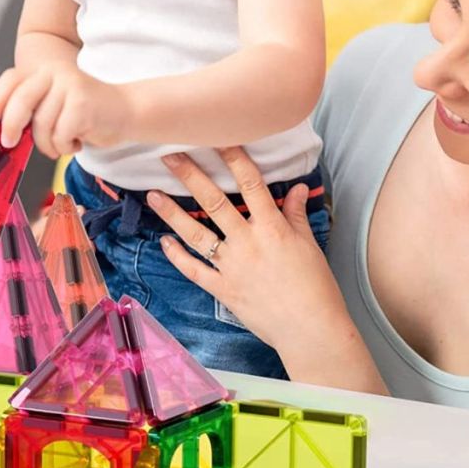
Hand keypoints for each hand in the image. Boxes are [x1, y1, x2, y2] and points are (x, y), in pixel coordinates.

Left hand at [0, 65, 131, 156]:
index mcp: (44, 70)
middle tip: (10, 143)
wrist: (127, 110)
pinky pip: (59, 136)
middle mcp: (55, 73)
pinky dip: (65, 147)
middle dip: (11, 127)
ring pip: (41, 126)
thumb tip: (3, 131)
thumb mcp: (54, 104)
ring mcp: (69, 86)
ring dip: (49, 145)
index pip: (11, 80)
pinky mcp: (81, 105)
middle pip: (20, 102)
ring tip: (62, 143)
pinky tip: (78, 141)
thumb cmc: (87, 113)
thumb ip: (32, 108)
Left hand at [146, 147, 346, 351]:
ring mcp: (231, 266)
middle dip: (190, 176)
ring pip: (196, 233)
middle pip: (213, 202)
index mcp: (272, 228)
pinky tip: (164, 242)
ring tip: (153, 195)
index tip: (216, 138)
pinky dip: (177, 256)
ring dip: (172, 213)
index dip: (233, 158)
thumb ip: (296, 215)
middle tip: (169, 155)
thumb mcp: (309, 246)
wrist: (310, 330)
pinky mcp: (222, 289)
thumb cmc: (316, 288)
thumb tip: (294, 188)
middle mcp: (247, 243)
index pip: (250, 184)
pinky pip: (194, 269)